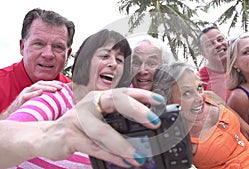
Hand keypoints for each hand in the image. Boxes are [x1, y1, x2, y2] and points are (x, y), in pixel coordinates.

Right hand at [1, 80, 62, 117]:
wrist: (15, 114)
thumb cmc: (28, 108)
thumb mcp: (38, 102)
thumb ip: (46, 99)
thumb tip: (60, 101)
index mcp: (34, 90)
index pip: (45, 83)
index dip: (53, 83)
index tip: (63, 84)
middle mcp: (29, 90)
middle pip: (41, 83)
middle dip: (52, 84)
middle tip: (61, 87)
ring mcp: (24, 93)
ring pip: (35, 87)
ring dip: (46, 87)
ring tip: (54, 89)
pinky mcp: (20, 100)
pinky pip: (27, 95)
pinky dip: (34, 93)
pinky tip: (41, 92)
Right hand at [35, 88, 164, 167]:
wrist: (46, 136)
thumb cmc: (76, 126)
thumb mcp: (96, 118)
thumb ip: (115, 121)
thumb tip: (143, 129)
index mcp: (98, 98)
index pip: (123, 93)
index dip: (142, 95)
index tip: (159, 101)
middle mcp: (89, 105)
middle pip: (116, 102)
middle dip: (137, 111)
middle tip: (154, 122)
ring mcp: (78, 119)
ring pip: (105, 131)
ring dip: (124, 145)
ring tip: (140, 156)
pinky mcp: (70, 136)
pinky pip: (94, 147)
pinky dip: (111, 156)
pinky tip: (124, 162)